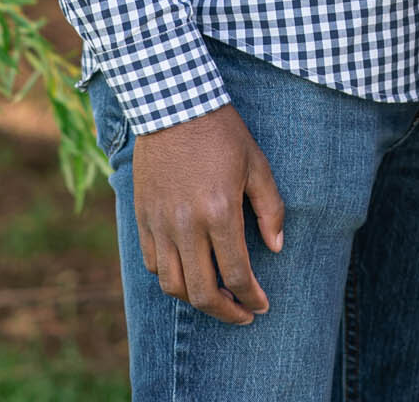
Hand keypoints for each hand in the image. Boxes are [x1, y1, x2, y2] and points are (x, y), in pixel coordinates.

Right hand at [132, 104, 283, 323]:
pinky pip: (152, 264)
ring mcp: (160, 223)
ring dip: (196, 300)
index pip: (237, 275)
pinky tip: (188, 273)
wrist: (174, 104)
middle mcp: (186, 225)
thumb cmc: (222, 132)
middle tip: (243, 315)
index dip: (252, 299)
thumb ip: (270, 209)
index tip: (262, 307)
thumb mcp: (256, 164)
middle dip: (227, 312)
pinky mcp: (142, 217)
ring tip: (216, 299)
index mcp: (220, 212)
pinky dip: (171, 278)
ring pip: (173, 286)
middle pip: (202, 293)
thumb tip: (276, 248)